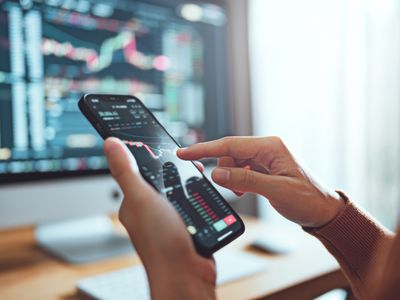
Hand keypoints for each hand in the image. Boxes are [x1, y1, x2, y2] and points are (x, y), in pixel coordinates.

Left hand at [103, 137, 215, 299]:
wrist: (187, 276)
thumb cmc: (160, 243)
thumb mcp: (141, 198)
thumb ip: (127, 170)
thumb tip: (110, 143)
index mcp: (134, 203)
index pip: (138, 172)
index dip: (149, 156)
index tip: (161, 145)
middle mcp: (150, 211)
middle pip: (162, 180)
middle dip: (175, 170)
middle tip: (188, 164)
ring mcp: (169, 219)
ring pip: (180, 191)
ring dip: (190, 183)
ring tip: (199, 177)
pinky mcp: (186, 226)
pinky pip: (193, 205)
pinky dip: (200, 198)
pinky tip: (205, 195)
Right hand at [177, 136, 343, 227]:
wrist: (323, 211)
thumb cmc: (307, 200)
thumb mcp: (276, 191)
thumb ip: (245, 180)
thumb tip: (217, 173)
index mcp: (271, 147)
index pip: (230, 144)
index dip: (205, 149)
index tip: (184, 153)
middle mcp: (267, 148)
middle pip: (230, 152)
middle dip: (222, 169)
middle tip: (222, 186)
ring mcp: (265, 158)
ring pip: (234, 162)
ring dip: (231, 177)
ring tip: (240, 192)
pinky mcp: (264, 168)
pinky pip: (241, 170)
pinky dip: (236, 180)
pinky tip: (243, 190)